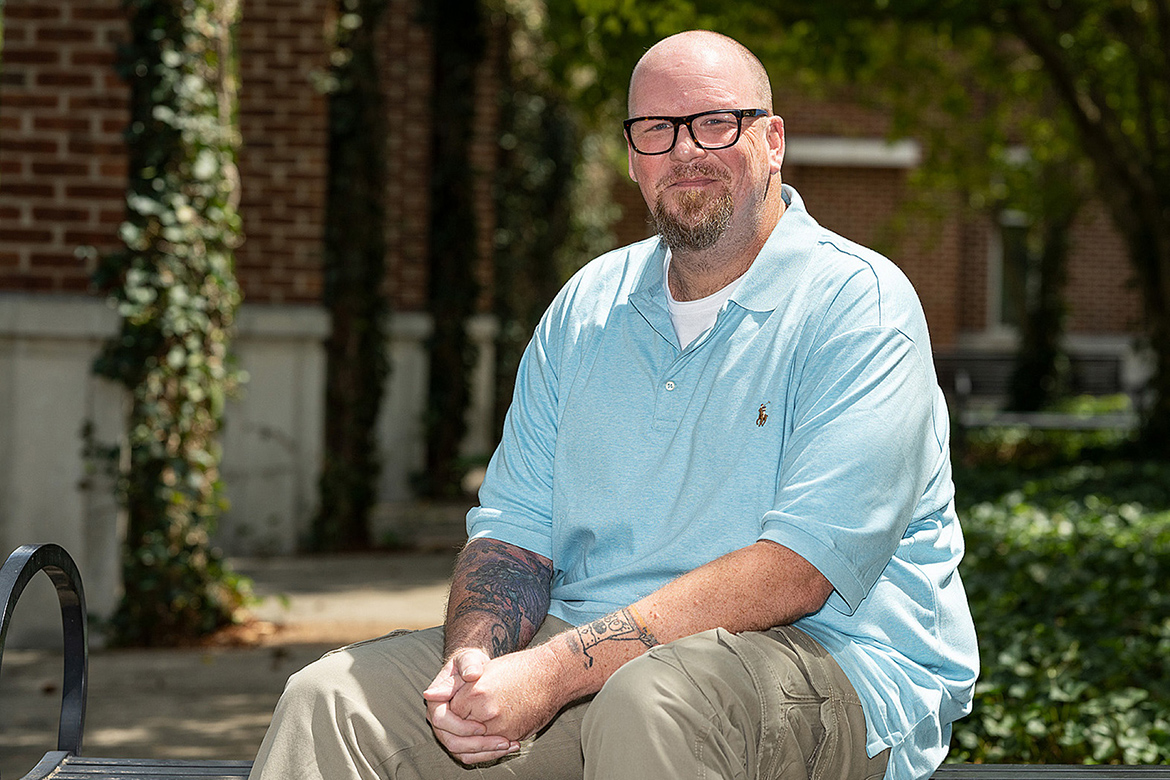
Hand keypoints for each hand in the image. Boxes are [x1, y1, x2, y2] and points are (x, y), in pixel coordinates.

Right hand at [424, 648, 519, 764]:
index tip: (483, 726)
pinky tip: (507, 747)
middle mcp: (439, 718)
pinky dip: (488, 754)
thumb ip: (469, 664)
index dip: (461, 726)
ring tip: (509, 745)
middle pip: (452, 742)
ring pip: (461, 752)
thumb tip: (470, 675)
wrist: (474, 671)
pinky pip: (469, 754)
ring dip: (486, 753)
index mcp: (436, 700)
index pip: (441, 720)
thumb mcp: (469, 659)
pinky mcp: (460, 738)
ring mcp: (448, 731)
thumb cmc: (470, 664)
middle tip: (503, 741)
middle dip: (478, 744)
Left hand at [447, 643, 563, 742]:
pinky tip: (492, 741)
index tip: (455, 707)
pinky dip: (487, 751)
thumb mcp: (483, 669)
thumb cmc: (518, 668)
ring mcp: (500, 727)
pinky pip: (491, 751)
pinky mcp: (514, 736)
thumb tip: (427, 695)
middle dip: (455, 732)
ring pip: (472, 748)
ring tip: (476, 735)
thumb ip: (454, 684)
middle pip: (456, 734)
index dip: (448, 711)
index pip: (446, 713)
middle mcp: (485, 712)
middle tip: (460, 726)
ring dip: (471, 745)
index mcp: (475, 693)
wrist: (552, 674)